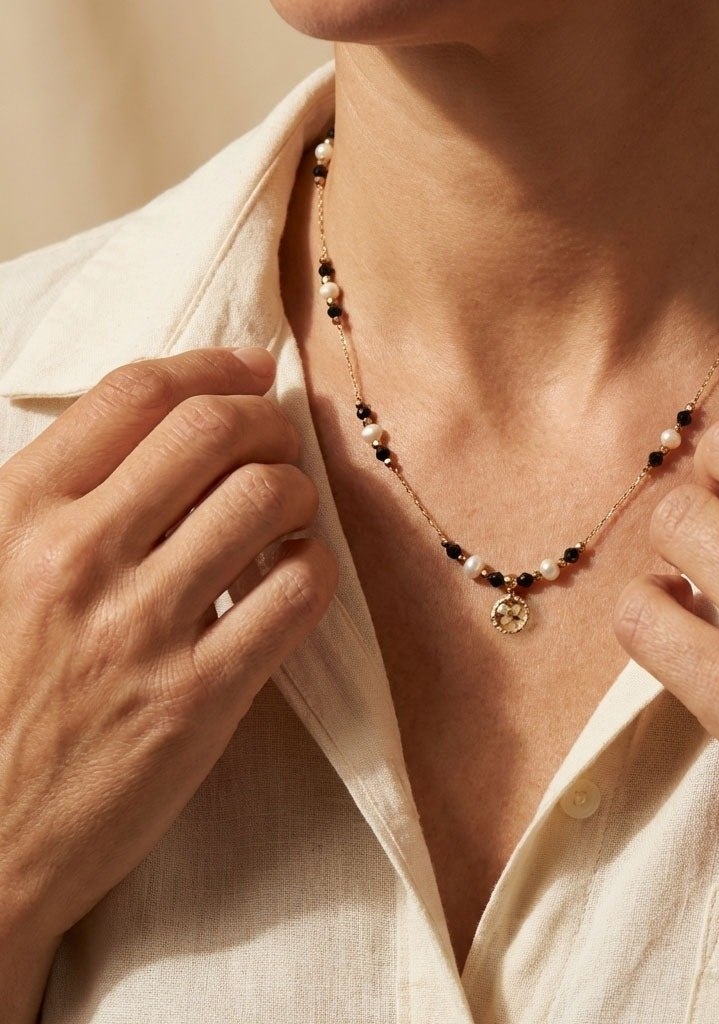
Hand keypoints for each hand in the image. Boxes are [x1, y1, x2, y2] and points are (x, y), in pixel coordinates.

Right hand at [0, 349, 337, 982]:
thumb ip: (56, 498)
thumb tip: (154, 428)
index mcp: (18, 513)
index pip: (136, 394)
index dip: (211, 365)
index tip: (250, 367)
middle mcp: (78, 558)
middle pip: (213, 431)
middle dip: (267, 419)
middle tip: (279, 436)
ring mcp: (142, 629)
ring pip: (265, 500)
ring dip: (296, 490)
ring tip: (287, 511)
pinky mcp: (198, 699)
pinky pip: (296, 594)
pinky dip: (313, 567)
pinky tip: (296, 574)